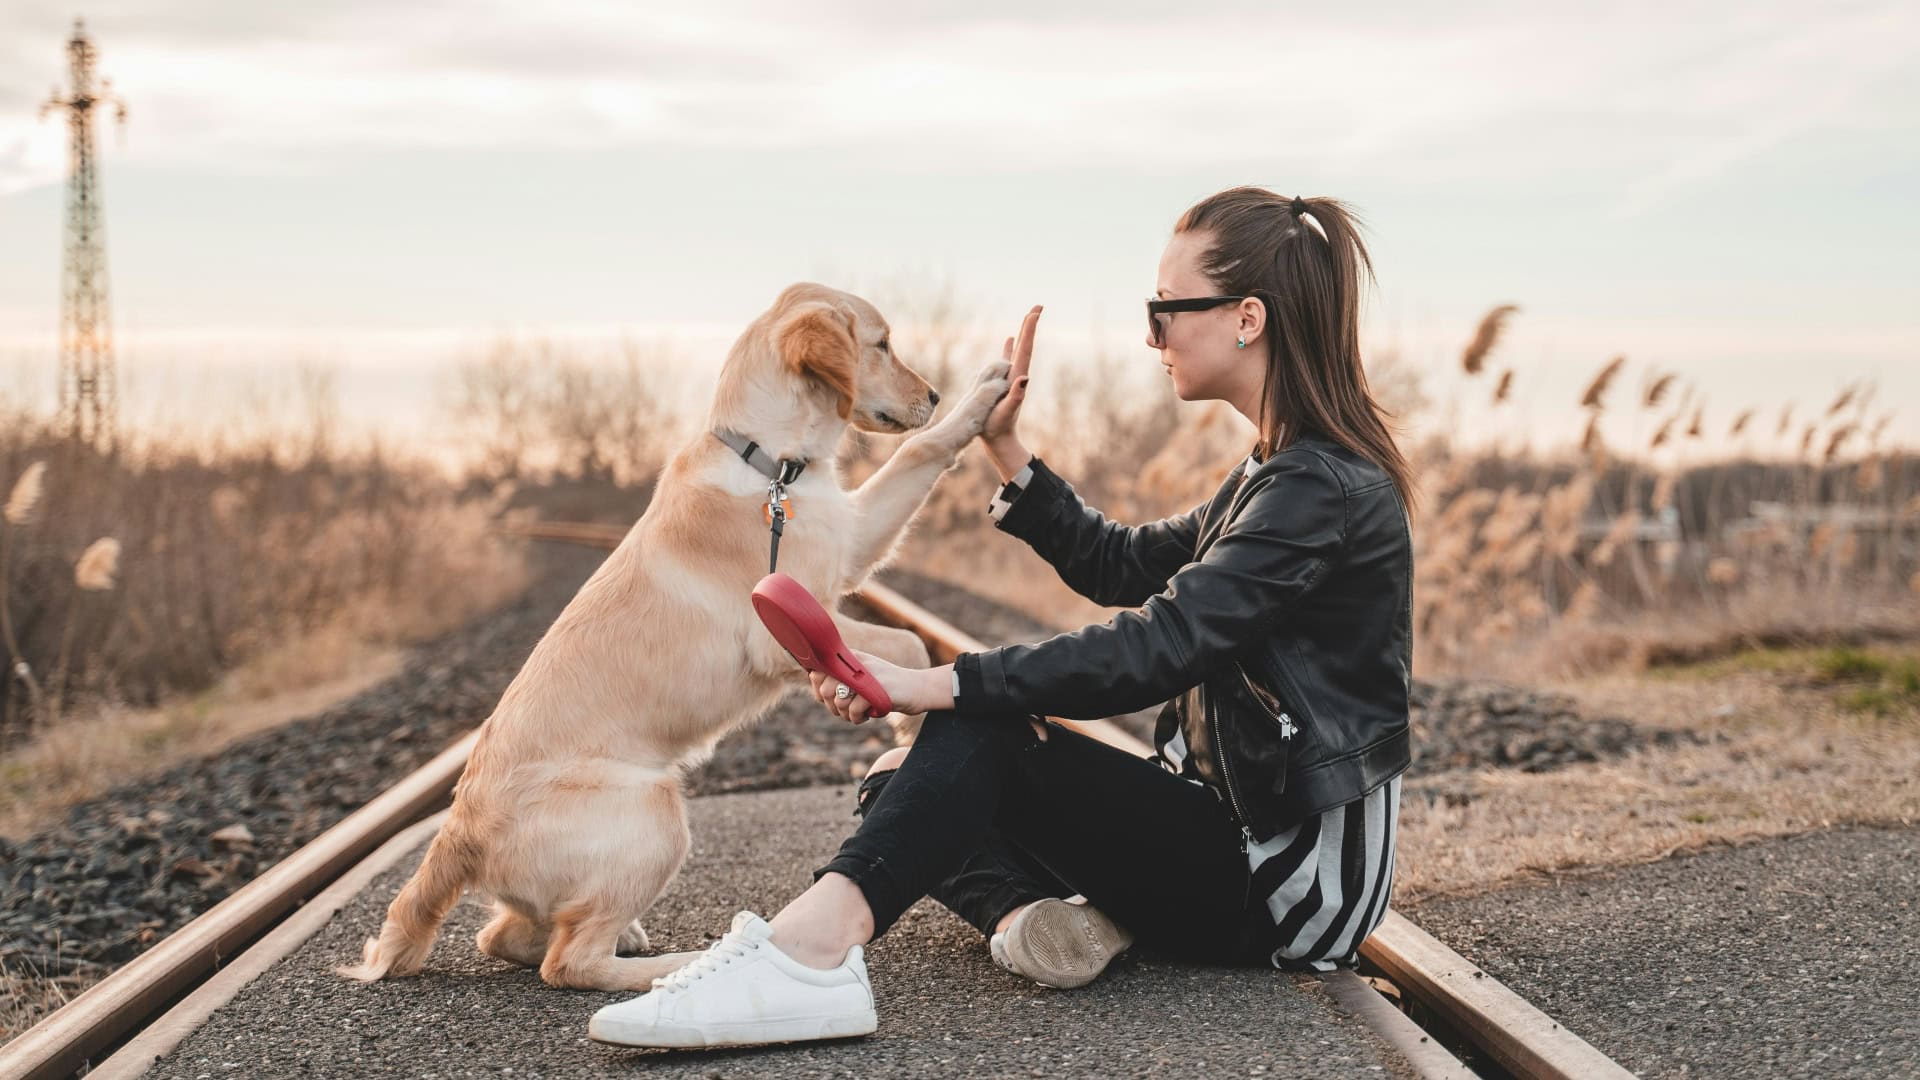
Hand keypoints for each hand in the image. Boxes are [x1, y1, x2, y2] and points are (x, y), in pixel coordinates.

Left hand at [808, 652, 953, 723]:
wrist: (917, 688)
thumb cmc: (885, 687)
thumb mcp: (861, 679)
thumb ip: (840, 680)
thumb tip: (817, 689)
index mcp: (850, 657)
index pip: (818, 672)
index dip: (819, 690)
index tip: (831, 699)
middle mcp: (856, 662)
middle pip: (825, 690)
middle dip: (833, 707)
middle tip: (846, 711)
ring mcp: (867, 675)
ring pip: (839, 702)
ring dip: (846, 715)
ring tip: (858, 714)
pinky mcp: (877, 689)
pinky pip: (854, 711)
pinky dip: (858, 718)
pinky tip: (868, 715)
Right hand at [981, 306, 1038, 448]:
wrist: (999, 439)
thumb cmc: (998, 427)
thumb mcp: (1005, 412)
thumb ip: (1016, 395)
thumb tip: (1024, 378)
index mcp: (1017, 378)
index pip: (1025, 349)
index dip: (1029, 330)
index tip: (1035, 313)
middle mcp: (1017, 375)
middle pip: (1025, 345)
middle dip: (1030, 325)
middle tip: (1038, 306)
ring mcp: (1011, 377)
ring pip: (1018, 349)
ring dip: (1023, 333)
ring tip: (1027, 318)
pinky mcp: (1004, 382)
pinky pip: (1007, 359)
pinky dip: (1010, 347)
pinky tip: (1010, 339)